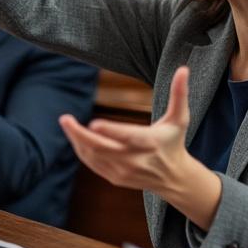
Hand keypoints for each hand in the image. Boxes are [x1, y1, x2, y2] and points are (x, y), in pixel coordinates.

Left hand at [59, 67, 222, 229]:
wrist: (173, 177)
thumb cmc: (174, 141)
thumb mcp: (180, 118)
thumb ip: (179, 94)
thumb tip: (183, 68)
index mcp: (151, 143)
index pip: (128, 137)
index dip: (111, 131)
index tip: (93, 123)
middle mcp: (135, 160)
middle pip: (102, 149)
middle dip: (80, 134)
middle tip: (64, 119)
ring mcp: (123, 171)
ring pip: (93, 157)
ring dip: (77, 140)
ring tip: (66, 123)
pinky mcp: (115, 178)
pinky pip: (93, 164)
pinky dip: (82, 150)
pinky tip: (75, 136)